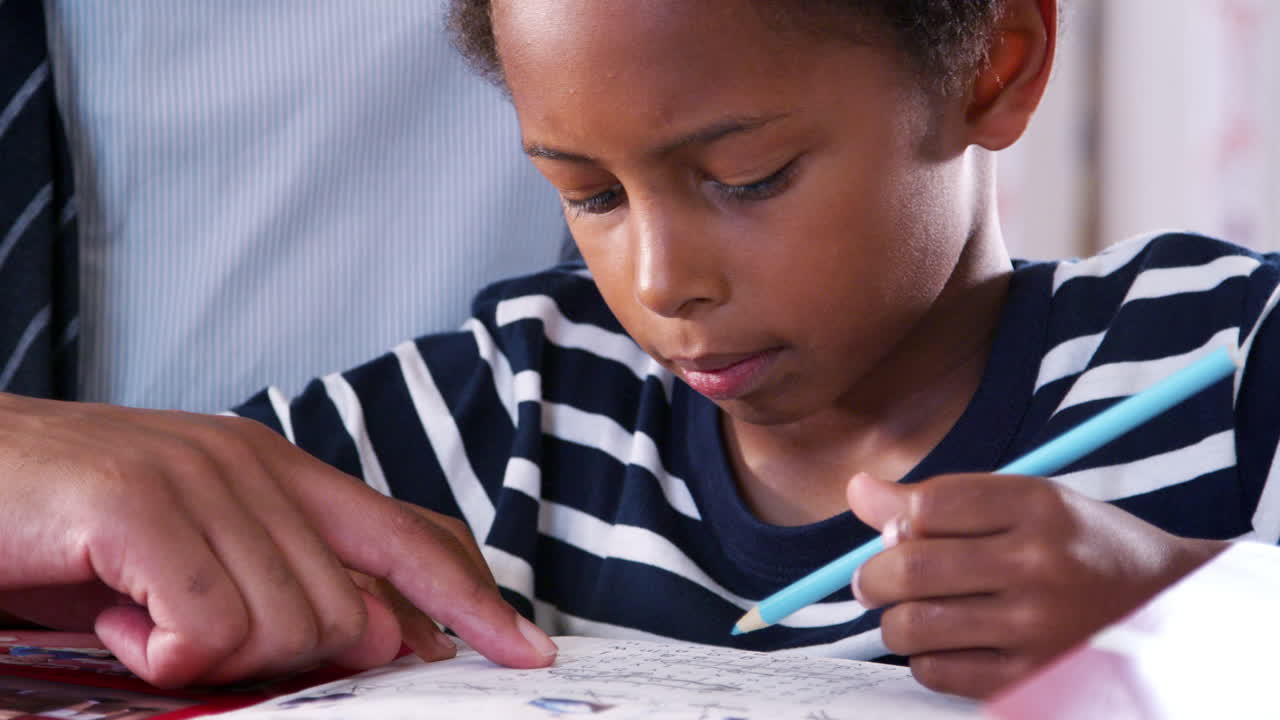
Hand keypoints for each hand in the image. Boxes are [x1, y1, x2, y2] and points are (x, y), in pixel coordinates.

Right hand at [0, 393, 556, 687]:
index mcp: (282, 472)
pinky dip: (160, 656)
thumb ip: (292, 585)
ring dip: (203, 655)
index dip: (473, 599)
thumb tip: (393, 635)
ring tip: (138, 615)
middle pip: (348, 614)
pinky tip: (118, 622)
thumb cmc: (69, 527)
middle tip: (186, 636)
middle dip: (280, 657)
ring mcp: (201, 479)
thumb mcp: (198, 558)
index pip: (409, 536)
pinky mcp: (139, 505)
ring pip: (284, 629)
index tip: (525, 652)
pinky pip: (208, 631)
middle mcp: (256, 465)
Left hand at [846, 471, 1223, 698]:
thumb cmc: (1084, 546)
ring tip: (904, 612)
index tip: (889, 533)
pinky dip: (922, 658)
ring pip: (914, 625)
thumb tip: (858, 490)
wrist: (1171, 608)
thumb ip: (943, 498)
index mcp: (1039, 506)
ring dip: (892, 619)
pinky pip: (937, 673)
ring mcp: (1038, 627)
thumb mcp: (1029, 501)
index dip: (892, 520)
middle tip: (871, 580)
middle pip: (911, 566)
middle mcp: (1040, 564)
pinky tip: (941, 644)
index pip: (927, 506)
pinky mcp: (1033, 677)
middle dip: (871, 575)